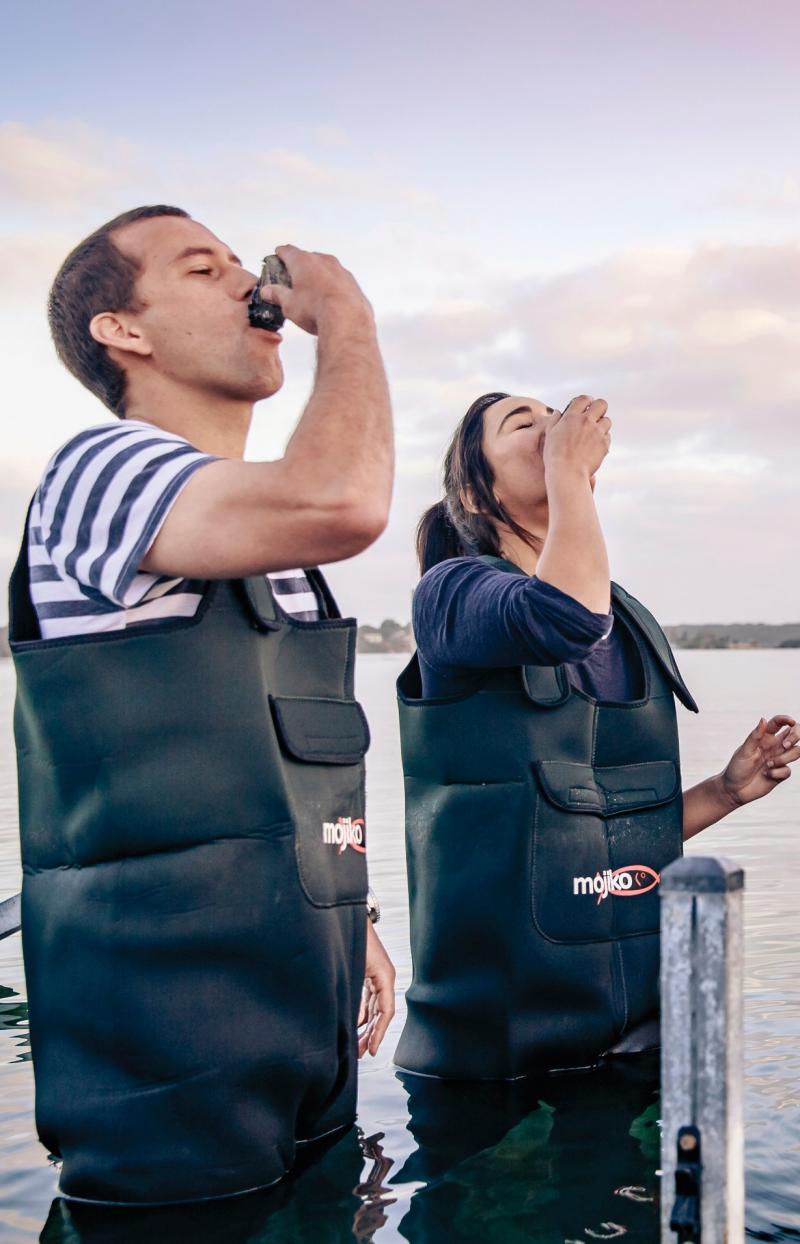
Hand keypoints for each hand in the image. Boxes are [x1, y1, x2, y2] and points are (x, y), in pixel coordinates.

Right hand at [259, 244, 373, 335]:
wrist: (347, 321)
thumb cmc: (317, 310)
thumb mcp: (288, 305)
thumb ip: (277, 295)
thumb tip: (268, 291)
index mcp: (303, 261)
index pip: (288, 251)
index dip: (280, 254)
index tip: (278, 256)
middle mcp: (323, 260)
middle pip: (307, 259)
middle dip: (299, 268)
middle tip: (293, 281)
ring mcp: (340, 270)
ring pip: (325, 269)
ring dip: (317, 277)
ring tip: (311, 294)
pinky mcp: (352, 282)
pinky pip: (338, 281)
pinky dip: (332, 287)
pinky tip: (328, 301)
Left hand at [358, 920, 395, 1057]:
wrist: (350, 916)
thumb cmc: (354, 938)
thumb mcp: (354, 967)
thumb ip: (354, 994)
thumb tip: (351, 1020)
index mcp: (385, 977)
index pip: (386, 1012)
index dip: (378, 1033)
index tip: (370, 1050)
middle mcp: (384, 978)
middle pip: (380, 1013)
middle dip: (370, 1034)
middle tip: (359, 1053)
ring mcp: (377, 976)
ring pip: (374, 1008)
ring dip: (365, 1025)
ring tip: (356, 1043)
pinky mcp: (369, 974)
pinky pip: (368, 999)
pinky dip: (362, 1012)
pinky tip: (354, 1024)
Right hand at [542, 394, 610, 481]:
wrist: (567, 473)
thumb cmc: (555, 456)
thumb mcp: (549, 435)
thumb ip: (554, 421)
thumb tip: (557, 412)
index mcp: (571, 417)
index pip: (584, 399)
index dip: (587, 400)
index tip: (587, 405)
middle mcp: (586, 421)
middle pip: (601, 404)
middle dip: (600, 408)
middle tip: (595, 416)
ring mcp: (597, 432)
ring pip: (607, 421)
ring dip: (602, 425)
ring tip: (594, 434)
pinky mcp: (604, 444)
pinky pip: (608, 436)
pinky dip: (603, 439)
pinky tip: (595, 446)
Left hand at [719, 715, 799, 806]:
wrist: (734, 790)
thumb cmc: (736, 768)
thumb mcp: (744, 751)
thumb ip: (755, 736)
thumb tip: (763, 719)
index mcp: (764, 738)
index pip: (779, 723)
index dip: (787, 719)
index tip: (790, 722)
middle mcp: (774, 747)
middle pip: (794, 734)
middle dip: (795, 736)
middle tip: (784, 745)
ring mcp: (779, 759)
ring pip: (796, 752)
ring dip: (784, 758)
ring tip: (768, 765)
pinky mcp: (781, 773)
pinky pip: (788, 770)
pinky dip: (778, 772)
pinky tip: (766, 775)